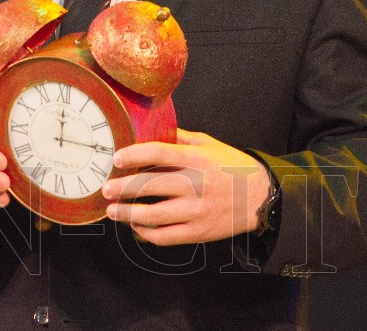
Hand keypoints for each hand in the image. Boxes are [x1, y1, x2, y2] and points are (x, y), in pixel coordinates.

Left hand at [101, 128, 273, 244]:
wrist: (261, 197)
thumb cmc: (232, 167)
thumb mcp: (210, 144)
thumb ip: (181, 138)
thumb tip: (152, 130)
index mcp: (197, 159)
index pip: (159, 153)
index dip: (134, 155)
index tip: (116, 158)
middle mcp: (196, 184)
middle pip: (150, 186)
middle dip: (122, 188)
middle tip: (105, 188)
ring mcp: (197, 211)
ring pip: (153, 215)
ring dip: (128, 214)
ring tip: (113, 210)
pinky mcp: (199, 232)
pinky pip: (165, 236)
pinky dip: (146, 232)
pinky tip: (136, 226)